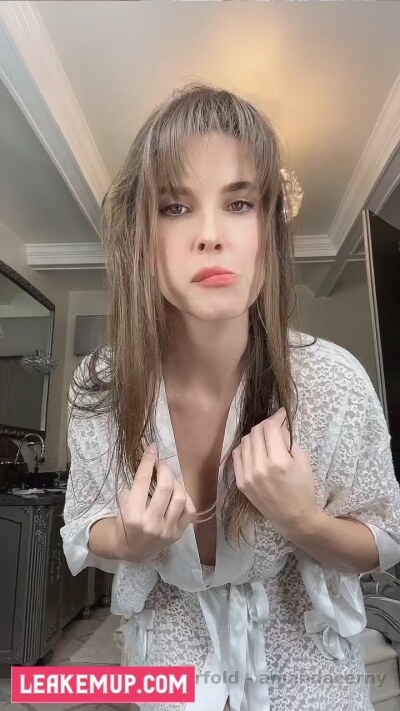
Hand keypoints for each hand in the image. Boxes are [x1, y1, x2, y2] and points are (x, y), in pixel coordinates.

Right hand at [113, 444, 195, 562]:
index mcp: (133, 515)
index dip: (148, 461)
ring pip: (180, 497)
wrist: (132, 550)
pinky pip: (190, 510)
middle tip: (161, 465)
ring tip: (169, 478)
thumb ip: (136, 486)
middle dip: (164, 470)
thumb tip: (151, 463)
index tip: (152, 448)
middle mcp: (151, 523)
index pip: (142, 480)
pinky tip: (178, 492)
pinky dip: (185, 497)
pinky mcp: (178, 533)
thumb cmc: (125, 523)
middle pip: (165, 487)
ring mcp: (167, 530)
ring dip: (175, 482)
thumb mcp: (123, 504)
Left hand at [232, 408, 319, 539]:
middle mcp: (259, 468)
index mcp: (278, 462)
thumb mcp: (303, 461)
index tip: (282, 414)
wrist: (292, 517)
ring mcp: (247, 476)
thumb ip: (288, 441)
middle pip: (255, 432)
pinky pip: (237, 455)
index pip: (270, 428)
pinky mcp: (240, 482)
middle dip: (266, 425)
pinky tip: (255, 449)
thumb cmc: (303, 489)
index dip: (276, 417)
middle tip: (275, 426)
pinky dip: (245, 448)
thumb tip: (277, 426)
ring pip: (244, 441)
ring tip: (265, 439)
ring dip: (255, 435)